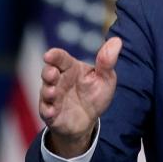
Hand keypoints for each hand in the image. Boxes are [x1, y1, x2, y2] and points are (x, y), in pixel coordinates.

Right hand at [38, 37, 121, 156]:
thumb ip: (107, 62)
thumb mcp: (105, 78)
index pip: (60, 58)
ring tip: (53, 92)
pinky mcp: (51, 113)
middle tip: (52, 73)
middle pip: (49, 73)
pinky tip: (52, 111)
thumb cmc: (95, 95)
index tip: (49, 55)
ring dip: (48, 91)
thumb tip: (117, 40)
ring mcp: (53, 97)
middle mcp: (59, 81)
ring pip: (45, 91)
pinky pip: (46, 111)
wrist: (89, 120)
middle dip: (48, 72)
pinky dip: (48, 111)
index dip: (54, 56)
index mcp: (71, 68)